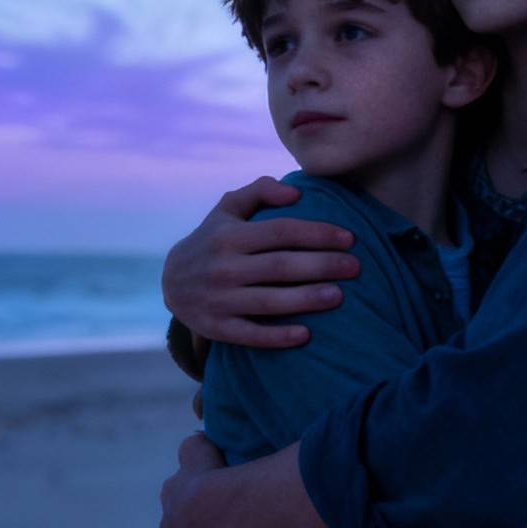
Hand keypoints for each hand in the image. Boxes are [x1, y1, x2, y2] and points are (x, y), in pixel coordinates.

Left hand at [159, 433, 229, 527]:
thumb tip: (196, 438)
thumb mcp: (198, 448)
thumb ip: (194, 444)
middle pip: (177, 527)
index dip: (193, 498)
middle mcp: (168, 523)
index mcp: (171, 494)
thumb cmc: (211, 476)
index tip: (210, 501)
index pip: (177, 495)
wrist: (214, 512)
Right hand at [161, 177, 358, 347]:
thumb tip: (296, 192)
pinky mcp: (217, 328)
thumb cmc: (213, 240)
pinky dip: (278, 336)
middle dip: (322, 266)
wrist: (171, 282)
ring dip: (307, 300)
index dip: (317, 234)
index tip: (349, 238)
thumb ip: (260, 191)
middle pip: (281, 267)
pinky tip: (306, 335)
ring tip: (339, 296)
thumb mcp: (228, 208)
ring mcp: (219, 300)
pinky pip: (251, 335)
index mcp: (229, 236)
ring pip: (270, 301)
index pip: (281, 232)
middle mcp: (223, 267)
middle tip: (355, 267)